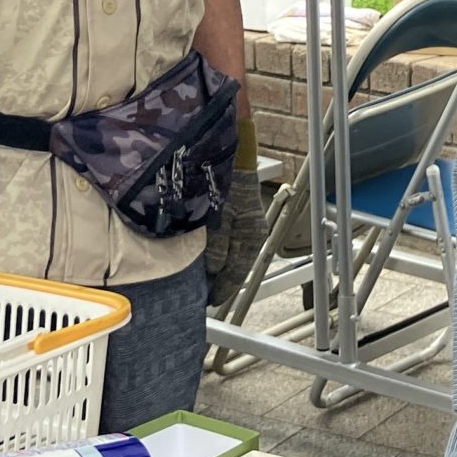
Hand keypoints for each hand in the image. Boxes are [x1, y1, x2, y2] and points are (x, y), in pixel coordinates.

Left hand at [203, 167, 271, 307]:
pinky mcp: (241, 217)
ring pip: (235, 258)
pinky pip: (232, 245)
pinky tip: (209, 259)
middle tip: (202, 296)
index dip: (222, 290)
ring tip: (203, 282)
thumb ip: (217, 246)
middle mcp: (254, 235)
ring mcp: (249, 226)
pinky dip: (222, 255)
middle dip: (221, 283)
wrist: (232, 154)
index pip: (237, 274)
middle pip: (237, 268)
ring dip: (220, 270)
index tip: (208, 303)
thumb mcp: (218, 216)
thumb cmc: (225, 183)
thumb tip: (213, 272)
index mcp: (252, 238)